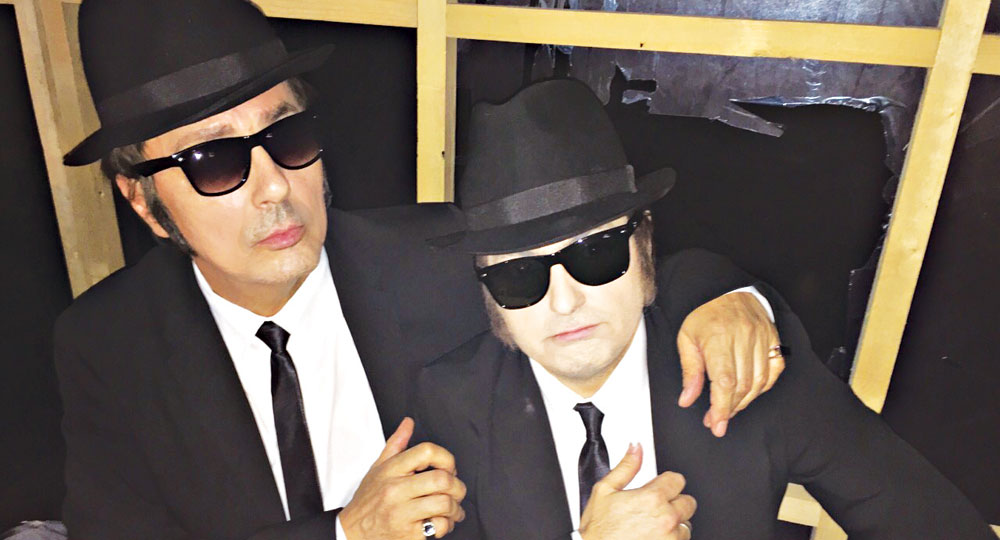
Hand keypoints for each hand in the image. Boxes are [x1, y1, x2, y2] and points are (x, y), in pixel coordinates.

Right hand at [339, 418, 466, 538]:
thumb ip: (396, 444)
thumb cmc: (368, 499)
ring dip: (456, 508)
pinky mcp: (407, 534)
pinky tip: (443, 523)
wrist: (352, 532)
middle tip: (456, 490)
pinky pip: (439, 527)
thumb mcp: (377, 468)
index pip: (427, 452)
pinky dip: (447, 525)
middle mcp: (395, 490)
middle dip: (458, 486)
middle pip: (442, 480)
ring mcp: (401, 513)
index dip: (446, 458)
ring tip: (453, 509)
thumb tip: (408, 422)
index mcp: (391, 470)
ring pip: (444, 504)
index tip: (449, 468)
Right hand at [579, 444, 695, 539]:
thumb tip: (636, 448)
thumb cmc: (598, 530)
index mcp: (652, 498)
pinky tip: (653, 538)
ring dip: (674, 524)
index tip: (659, 488)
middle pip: (688, 502)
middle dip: (674, 503)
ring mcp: (671, 538)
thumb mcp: (605, 491)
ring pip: (686, 525)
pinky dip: (670, 539)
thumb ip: (626, 467)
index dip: (666, 482)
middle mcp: (666, 518)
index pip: (677, 480)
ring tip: (652, 526)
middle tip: (655, 509)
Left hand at [676, 291, 782, 436]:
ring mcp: (763, 338)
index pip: (725, 381)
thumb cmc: (703, 315)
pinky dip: (762, 386)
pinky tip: (749, 393)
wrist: (725, 288)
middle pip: (742, 385)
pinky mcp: (774, 339)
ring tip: (728, 409)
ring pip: (759, 382)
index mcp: (719, 338)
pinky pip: (774, 371)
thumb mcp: (686, 339)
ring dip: (744, 401)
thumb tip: (687, 400)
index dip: (721, 407)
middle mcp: (744, 338)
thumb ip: (689, 371)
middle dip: (728, 409)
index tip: (715, 424)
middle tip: (715, 420)